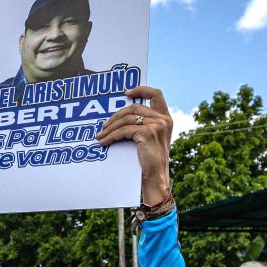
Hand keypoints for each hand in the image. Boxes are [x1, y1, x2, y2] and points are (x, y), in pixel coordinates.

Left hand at [97, 85, 172, 203]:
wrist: (155, 177)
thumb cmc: (150, 160)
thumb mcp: (150, 138)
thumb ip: (143, 124)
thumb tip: (120, 117)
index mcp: (166, 118)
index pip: (156, 94)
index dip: (141, 89)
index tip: (126, 92)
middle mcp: (163, 119)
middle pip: (134, 107)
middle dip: (116, 115)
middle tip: (104, 125)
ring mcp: (157, 125)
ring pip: (126, 119)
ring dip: (110, 127)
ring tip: (100, 135)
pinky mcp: (148, 133)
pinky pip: (123, 131)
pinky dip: (111, 136)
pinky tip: (104, 141)